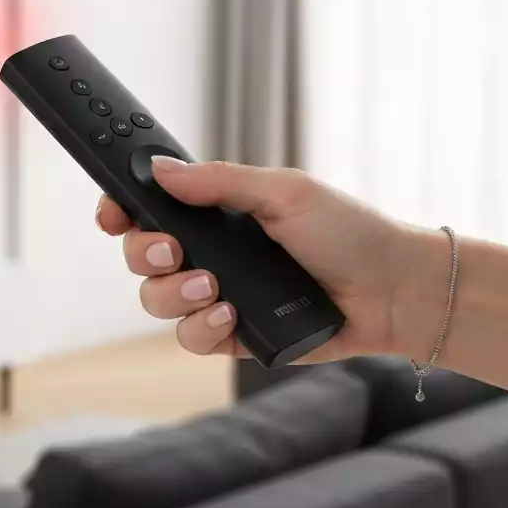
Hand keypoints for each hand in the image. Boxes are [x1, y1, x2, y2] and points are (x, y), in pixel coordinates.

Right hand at [96, 157, 422, 362]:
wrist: (394, 291)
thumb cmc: (348, 231)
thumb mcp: (284, 191)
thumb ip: (218, 181)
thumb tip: (159, 168)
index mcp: (216, 211)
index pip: (150, 208)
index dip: (121, 210)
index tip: (113, 212)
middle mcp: (210, 252)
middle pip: (140, 256)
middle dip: (144, 253)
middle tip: (173, 250)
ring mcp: (217, 295)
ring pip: (155, 300)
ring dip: (171, 294)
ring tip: (213, 288)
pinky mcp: (232, 334)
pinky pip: (189, 338)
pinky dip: (200, 328)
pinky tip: (229, 314)